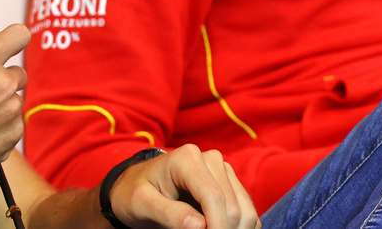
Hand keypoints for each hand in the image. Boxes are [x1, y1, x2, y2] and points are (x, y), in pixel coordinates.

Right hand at [0, 24, 30, 190]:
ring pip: (13, 100)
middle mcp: (2, 85)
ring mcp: (11, 111)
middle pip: (17, 72)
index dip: (14, 39)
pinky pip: (13, 124)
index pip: (18, 35)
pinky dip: (0, 127)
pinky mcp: (13, 136)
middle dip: (1, 79)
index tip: (11, 44)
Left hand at [109, 145, 258, 228]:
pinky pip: (248, 214)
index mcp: (187, 158)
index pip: (213, 197)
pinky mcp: (230, 185)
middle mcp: (210, 159)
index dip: (217, 227)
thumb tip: (199, 225)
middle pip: (232, 207)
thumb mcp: (141, 203)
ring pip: (246, 212)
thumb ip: (168, 213)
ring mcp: (223, 171)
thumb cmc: (134, 193)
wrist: (136, 186)